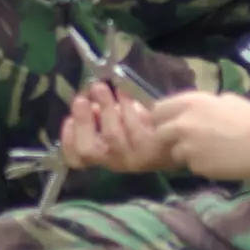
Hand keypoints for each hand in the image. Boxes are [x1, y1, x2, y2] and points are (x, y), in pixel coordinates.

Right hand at [59, 82, 174, 172]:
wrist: (181, 134)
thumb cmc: (143, 125)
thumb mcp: (116, 121)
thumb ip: (99, 117)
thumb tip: (87, 104)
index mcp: (104, 156)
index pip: (76, 158)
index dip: (68, 139)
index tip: (68, 117)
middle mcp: (116, 161)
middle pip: (89, 150)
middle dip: (82, 122)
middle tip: (81, 99)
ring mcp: (134, 157)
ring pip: (111, 134)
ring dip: (104, 107)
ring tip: (101, 88)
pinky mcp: (151, 148)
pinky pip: (132, 125)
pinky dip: (126, 105)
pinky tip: (125, 93)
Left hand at [152, 91, 249, 180]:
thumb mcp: (224, 100)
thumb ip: (202, 106)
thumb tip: (194, 111)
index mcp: (189, 103)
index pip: (158, 110)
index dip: (164, 118)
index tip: (171, 123)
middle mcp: (182, 124)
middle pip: (160, 133)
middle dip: (169, 138)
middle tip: (186, 141)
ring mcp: (187, 147)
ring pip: (175, 153)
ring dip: (186, 154)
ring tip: (209, 152)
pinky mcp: (196, 166)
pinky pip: (192, 166)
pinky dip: (201, 165)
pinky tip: (219, 161)